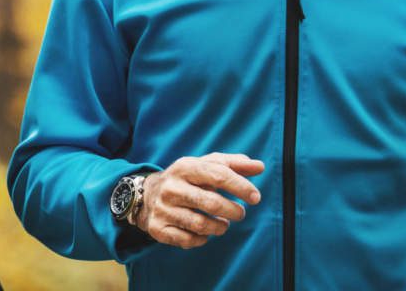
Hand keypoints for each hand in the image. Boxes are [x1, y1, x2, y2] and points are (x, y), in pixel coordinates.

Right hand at [135, 152, 263, 248]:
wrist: (146, 195)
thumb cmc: (186, 179)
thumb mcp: (205, 166)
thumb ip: (233, 164)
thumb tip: (259, 167)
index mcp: (184, 167)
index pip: (218, 175)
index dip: (241, 186)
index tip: (255, 197)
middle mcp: (171, 188)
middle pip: (211, 203)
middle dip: (233, 211)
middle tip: (240, 213)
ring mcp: (163, 209)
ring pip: (201, 225)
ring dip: (220, 227)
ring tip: (223, 223)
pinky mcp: (158, 228)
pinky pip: (188, 240)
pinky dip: (202, 239)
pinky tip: (204, 233)